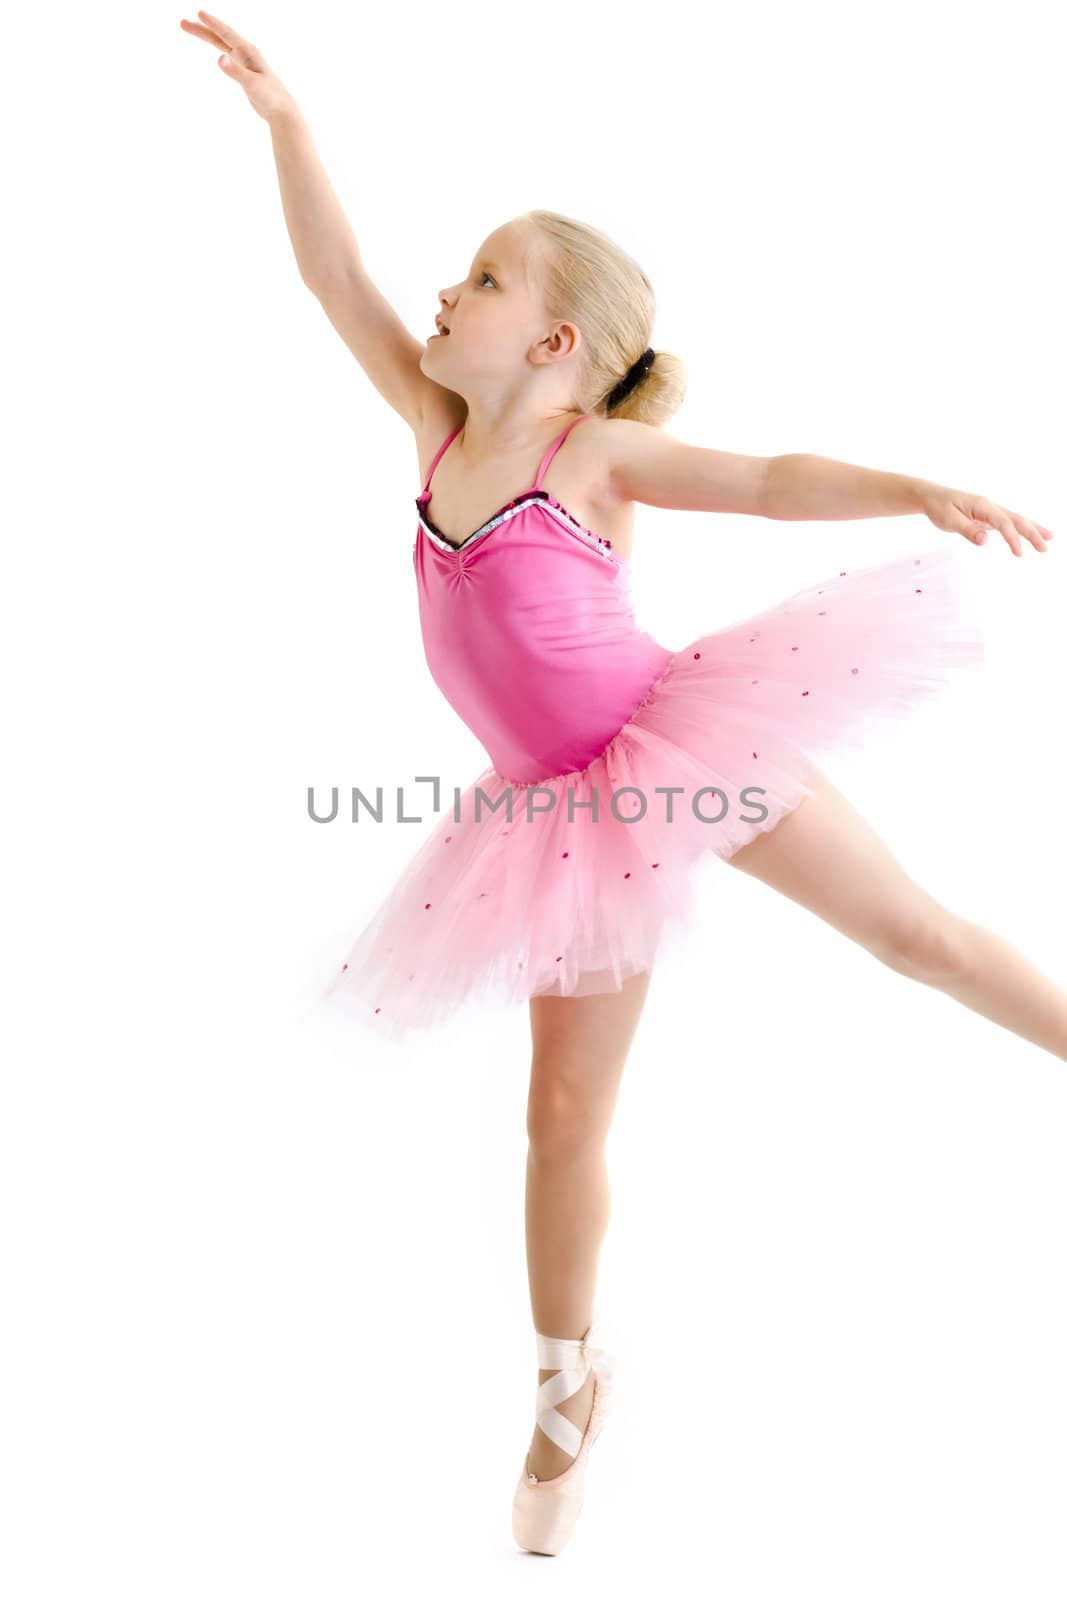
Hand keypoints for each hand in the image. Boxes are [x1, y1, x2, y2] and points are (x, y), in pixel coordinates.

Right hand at [179, 10, 295, 122]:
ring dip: (206, 36)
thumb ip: (235, 71)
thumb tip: (218, 58)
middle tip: (182, 23)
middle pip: (219, 36)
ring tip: (190, 29)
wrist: (281, 110)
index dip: (212, 24)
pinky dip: (217, 47)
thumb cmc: (270, 97)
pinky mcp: (243, 71)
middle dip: (201, 29)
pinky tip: (214, 49)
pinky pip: (226, 54)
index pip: (226, 34)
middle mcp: (246, 53)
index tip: (198, 13)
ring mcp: (244, 61)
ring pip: (221, 44)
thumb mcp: (251, 84)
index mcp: (248, 52)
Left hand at [918, 482, 1054, 556]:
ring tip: (1049, 539)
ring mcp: (990, 512)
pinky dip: (1020, 530)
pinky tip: (1029, 537)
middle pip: (1016, 519)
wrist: (931, 496)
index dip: (1012, 538)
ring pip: (1015, 520)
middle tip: (1045, 548)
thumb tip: (985, 541)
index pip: (1002, 523)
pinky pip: (1008, 524)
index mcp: (982, 505)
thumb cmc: (938, 507)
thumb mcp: (948, 520)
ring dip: (1032, 530)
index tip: (1019, 554)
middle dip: (1032, 533)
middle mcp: (990, 507)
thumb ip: (967, 530)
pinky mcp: (987, 517)